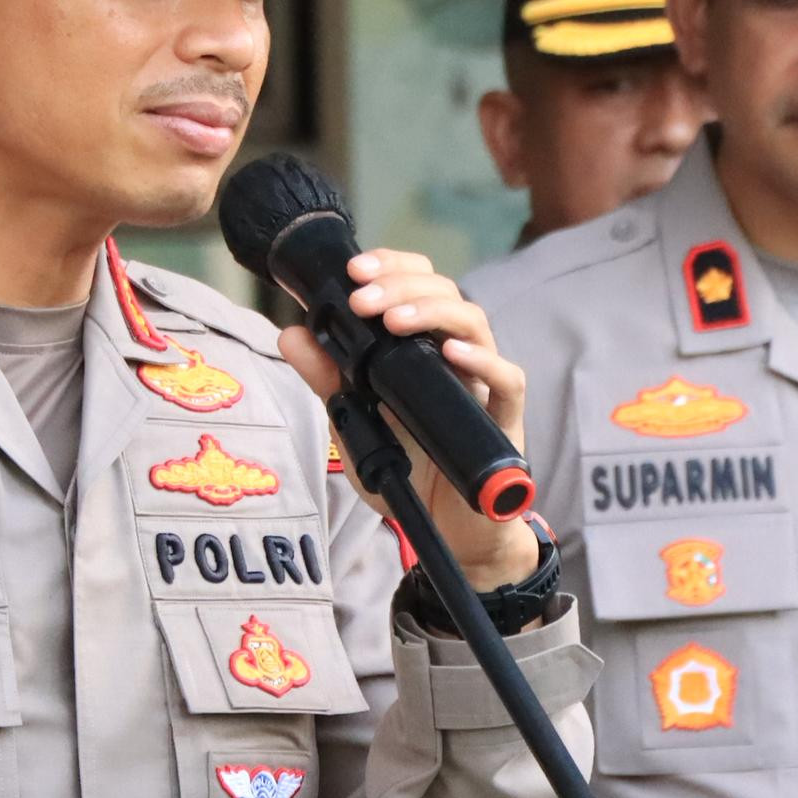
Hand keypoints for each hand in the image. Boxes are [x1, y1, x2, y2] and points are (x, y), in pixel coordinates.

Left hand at [274, 248, 538, 587]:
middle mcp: (457, 357)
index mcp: (425, 348)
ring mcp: (483, 385)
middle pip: (445, 293)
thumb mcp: (356, 423)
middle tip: (362, 297)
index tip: (354, 270)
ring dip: (432, 313)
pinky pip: (508, 379)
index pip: (418, 285)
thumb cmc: (411, 471)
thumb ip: (328, 380)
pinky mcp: (504, 419)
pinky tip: (452, 354)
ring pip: (475, 324)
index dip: (392, 267)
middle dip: (401, 285)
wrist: (446, 530)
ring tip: (394, 319)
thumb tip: (290, 334)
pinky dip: (483, 361)